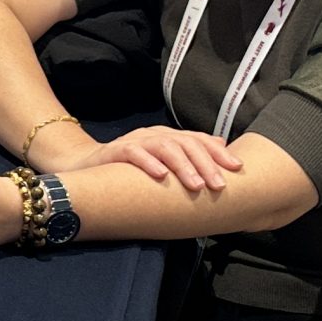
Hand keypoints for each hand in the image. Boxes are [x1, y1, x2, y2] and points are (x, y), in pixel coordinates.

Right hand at [60, 124, 239, 190]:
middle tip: (219, 185)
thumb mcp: (161, 163)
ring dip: (183, 166)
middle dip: (205, 163)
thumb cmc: (128, 169)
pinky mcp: (115, 151)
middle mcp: (153, 135)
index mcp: (167, 137)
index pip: (197, 139)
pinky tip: (160, 176)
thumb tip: (221, 146)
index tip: (236, 167)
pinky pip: (134, 153)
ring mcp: (134, 141)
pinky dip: (148, 163)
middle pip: (185, 143)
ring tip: (196, 185)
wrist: (84, 166)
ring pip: (164, 147)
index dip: (218, 152)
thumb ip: (188, 155)